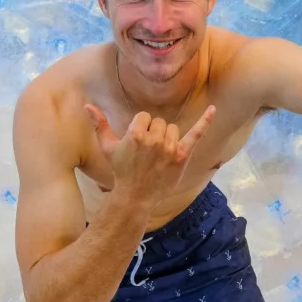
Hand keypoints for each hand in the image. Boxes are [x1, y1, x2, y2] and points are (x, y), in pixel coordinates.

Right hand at [84, 104, 215, 207]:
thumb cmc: (120, 170)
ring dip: (166, 137)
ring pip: (172, 128)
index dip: (140, 128)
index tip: (136, 143)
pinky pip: (196, 134)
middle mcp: (154, 140)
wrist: (135, 196)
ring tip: (158, 154)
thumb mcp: (107, 147)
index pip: (144, 117)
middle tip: (147, 152)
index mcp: (136, 134)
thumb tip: (87, 105)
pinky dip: (205, 121)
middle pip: (159, 122)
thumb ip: (99, 125)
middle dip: (153, 133)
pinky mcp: (182, 156)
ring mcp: (170, 148)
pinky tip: (213, 109)